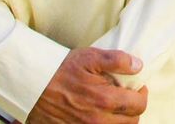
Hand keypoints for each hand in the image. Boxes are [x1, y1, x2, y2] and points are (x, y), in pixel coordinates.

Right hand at [27, 48, 147, 123]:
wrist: (32, 84)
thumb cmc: (61, 69)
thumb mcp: (90, 57)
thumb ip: (118, 60)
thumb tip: (138, 66)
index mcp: (105, 100)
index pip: (139, 106)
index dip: (141, 95)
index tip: (136, 88)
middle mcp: (97, 120)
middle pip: (131, 122)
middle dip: (133, 109)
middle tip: (126, 97)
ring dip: (120, 120)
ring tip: (114, 107)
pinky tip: (100, 114)